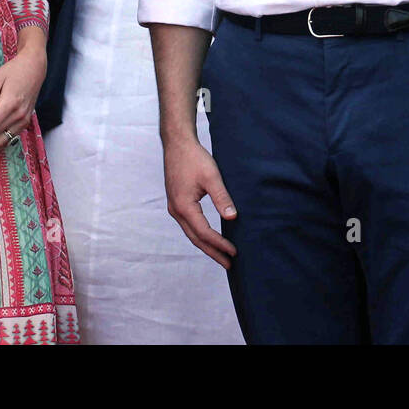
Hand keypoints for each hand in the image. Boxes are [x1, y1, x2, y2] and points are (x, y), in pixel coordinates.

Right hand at [163, 137, 237, 267]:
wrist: (177, 144)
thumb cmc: (194, 158)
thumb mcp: (212, 177)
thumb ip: (222, 198)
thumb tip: (232, 219)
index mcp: (184, 206)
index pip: (204, 233)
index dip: (220, 244)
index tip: (234, 252)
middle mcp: (176, 210)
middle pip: (196, 238)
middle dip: (213, 252)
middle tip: (229, 264)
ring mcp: (174, 207)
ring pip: (191, 233)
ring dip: (206, 245)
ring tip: (222, 255)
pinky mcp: (176, 203)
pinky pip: (188, 225)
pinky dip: (200, 235)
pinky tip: (210, 237)